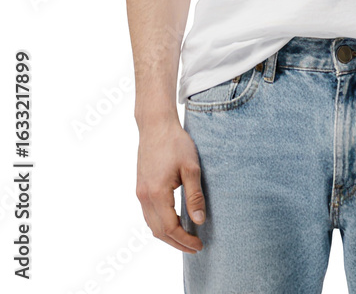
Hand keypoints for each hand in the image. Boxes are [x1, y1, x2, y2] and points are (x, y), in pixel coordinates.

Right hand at [135, 117, 206, 253]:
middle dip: (176, 243)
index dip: (185, 240)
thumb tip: (199, 222)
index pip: (170, 228)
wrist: (156, 125)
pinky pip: (148, 215)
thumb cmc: (175, 143)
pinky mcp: (140, 187)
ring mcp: (140, 192)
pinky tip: (173, 222)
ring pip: (151, 225)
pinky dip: (160, 224)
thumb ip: (194, 196)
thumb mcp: (191, 168)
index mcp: (157, 193)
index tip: (199, 245)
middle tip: (194, 247)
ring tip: (186, 238)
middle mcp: (144, 196)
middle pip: (158, 232)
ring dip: (167, 235)